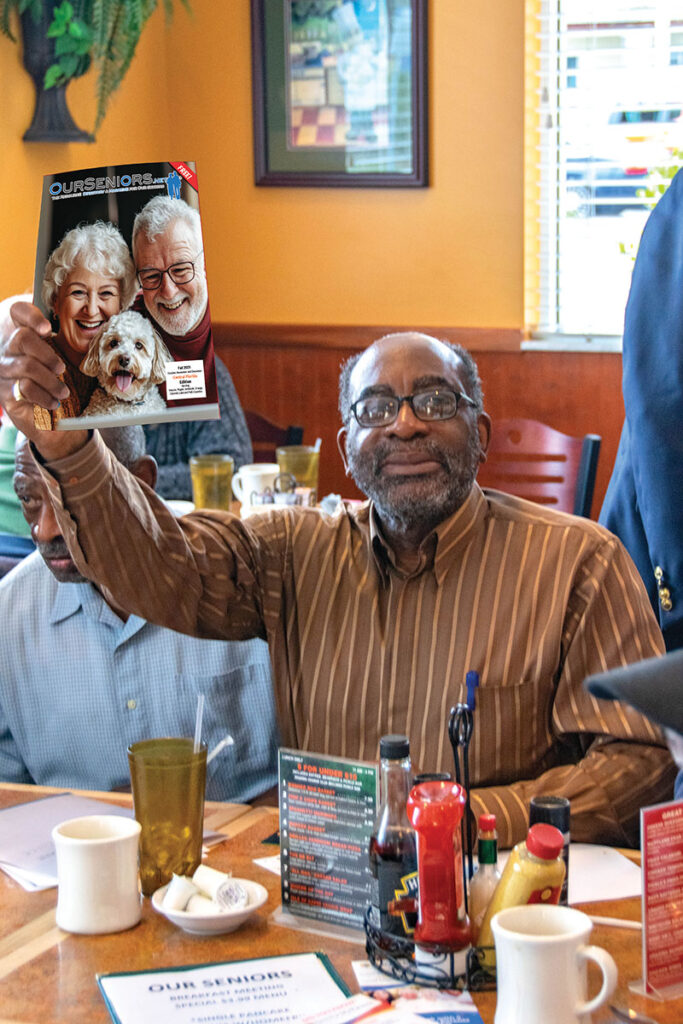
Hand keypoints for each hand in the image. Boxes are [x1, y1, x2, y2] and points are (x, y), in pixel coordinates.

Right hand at [0, 301, 86, 457]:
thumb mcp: (58, 352)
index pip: (17, 310)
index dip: (31, 316)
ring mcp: (3, 368)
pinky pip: (25, 389)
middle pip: (22, 338)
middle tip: (61, 368)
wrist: (41, 410)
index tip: (47, 329)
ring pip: (26, 366)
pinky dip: (43, 397)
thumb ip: (64, 336)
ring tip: (64, 392)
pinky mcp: (4, 391)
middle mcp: (6, 346)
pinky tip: (53, 402)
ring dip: (50, 381)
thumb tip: (90, 320)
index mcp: (18, 328)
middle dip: (47, 354)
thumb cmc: (52, 374)